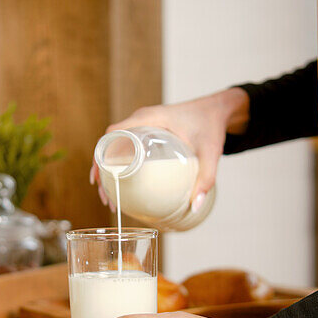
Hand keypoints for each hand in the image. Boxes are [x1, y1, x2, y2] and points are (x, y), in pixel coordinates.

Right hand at [90, 88, 249, 209]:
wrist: (217, 110)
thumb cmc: (211, 124)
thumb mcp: (210, 151)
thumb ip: (206, 178)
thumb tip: (195, 207)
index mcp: (149, 118)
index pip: (113, 132)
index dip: (101, 154)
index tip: (99, 177)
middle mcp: (141, 119)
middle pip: (109, 142)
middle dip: (101, 169)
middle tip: (105, 196)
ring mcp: (142, 124)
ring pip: (114, 146)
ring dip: (108, 168)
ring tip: (110, 197)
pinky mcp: (147, 131)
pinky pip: (125, 146)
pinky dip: (118, 163)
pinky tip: (121, 184)